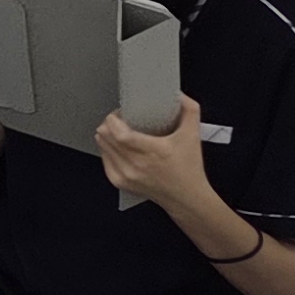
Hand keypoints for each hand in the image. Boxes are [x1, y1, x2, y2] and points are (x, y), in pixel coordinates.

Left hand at [94, 91, 214, 210]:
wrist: (187, 198)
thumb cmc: (189, 170)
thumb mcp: (193, 136)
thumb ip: (189, 111)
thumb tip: (178, 95)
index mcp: (153, 152)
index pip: (119, 133)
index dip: (114, 119)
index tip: (121, 113)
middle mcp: (136, 165)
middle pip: (105, 137)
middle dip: (110, 123)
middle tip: (121, 120)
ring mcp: (126, 175)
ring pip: (102, 146)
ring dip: (107, 135)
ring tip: (120, 132)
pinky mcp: (120, 182)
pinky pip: (103, 159)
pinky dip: (107, 149)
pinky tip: (118, 147)